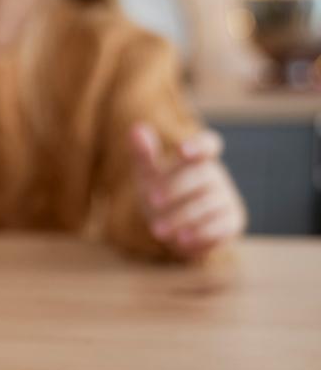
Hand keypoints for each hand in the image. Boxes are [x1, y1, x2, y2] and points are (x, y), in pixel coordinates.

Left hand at [129, 124, 245, 258]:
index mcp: (198, 159)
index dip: (198, 146)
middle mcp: (215, 176)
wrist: (178, 227)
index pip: (208, 144)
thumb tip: (136, 128)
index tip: (181, 150)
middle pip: (201, 176)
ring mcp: (226, 198)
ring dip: (181, 217)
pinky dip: (201, 234)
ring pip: (208, 204)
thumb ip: (144, 154)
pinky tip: (182, 241)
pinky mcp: (232, 221)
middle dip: (175, 188)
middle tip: (152, 201)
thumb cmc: (162, 194)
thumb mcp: (148, 175)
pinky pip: (220, 226)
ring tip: (157, 230)